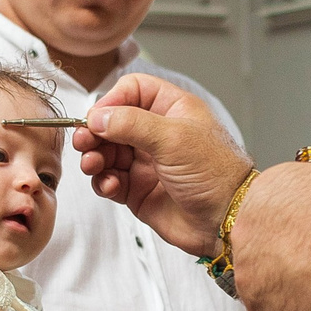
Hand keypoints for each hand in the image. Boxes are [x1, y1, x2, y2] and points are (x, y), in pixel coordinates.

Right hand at [73, 74, 253, 257]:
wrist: (226, 219)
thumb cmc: (215, 173)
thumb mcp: (172, 137)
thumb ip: (130, 123)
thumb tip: (97, 116)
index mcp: (171, 109)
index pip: (132, 90)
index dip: (111, 100)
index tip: (98, 116)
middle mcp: (157, 133)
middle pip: (112, 122)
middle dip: (95, 132)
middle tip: (84, 142)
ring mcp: (146, 163)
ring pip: (107, 152)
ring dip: (95, 158)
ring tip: (94, 165)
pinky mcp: (138, 190)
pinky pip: (110, 181)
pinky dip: (103, 182)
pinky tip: (109, 185)